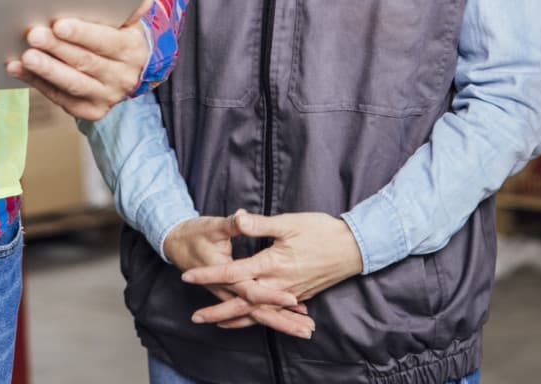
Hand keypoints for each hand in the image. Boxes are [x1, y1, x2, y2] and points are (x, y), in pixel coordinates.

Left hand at [4, 14, 148, 121]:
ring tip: (25, 56)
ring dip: (46, 70)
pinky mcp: (90, 111)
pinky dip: (36, 83)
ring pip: (72, 84)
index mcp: (133, 50)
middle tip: (33, 35)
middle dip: (57, 48)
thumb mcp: (126, 19)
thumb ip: (130, 5)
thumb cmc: (114, 35)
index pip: (107, 41)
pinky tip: (18, 68)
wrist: (125, 71)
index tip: (58, 24)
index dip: (82, 33)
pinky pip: (60, 98)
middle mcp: (124, 78)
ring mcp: (107, 97)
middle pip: (86, 62)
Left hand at [181, 211, 362, 336]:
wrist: (353, 248)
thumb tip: (238, 218)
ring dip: (235, 319)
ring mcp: (289, 292)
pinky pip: (273, 312)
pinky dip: (258, 318)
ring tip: (215, 323)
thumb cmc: (320, 231)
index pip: (233, 273)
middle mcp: (278, 284)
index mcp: (272, 264)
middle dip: (217, 310)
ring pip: (257, 311)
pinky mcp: (299, 295)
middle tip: (195, 317)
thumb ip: (260, 224)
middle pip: (242, 302)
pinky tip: (249, 320)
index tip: (187, 276)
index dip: (209, 275)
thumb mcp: (288, 223)